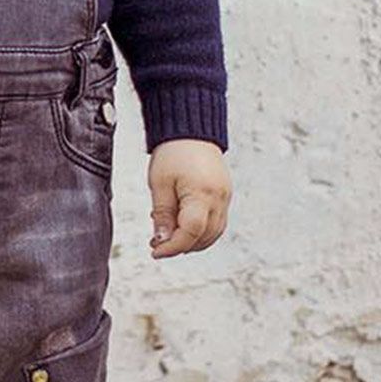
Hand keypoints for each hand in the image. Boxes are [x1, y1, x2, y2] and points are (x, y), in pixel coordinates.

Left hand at [147, 138, 230, 258]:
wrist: (191, 130)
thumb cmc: (173, 153)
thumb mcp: (160, 184)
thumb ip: (162, 214)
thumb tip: (162, 240)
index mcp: (202, 194)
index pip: (191, 232)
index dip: (173, 247)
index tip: (155, 251)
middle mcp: (219, 199)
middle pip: (204, 237)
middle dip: (181, 246)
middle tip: (158, 243)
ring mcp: (225, 198)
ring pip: (213, 233)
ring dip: (192, 241)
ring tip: (168, 235)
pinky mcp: (225, 195)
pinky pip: (217, 222)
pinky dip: (201, 230)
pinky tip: (182, 226)